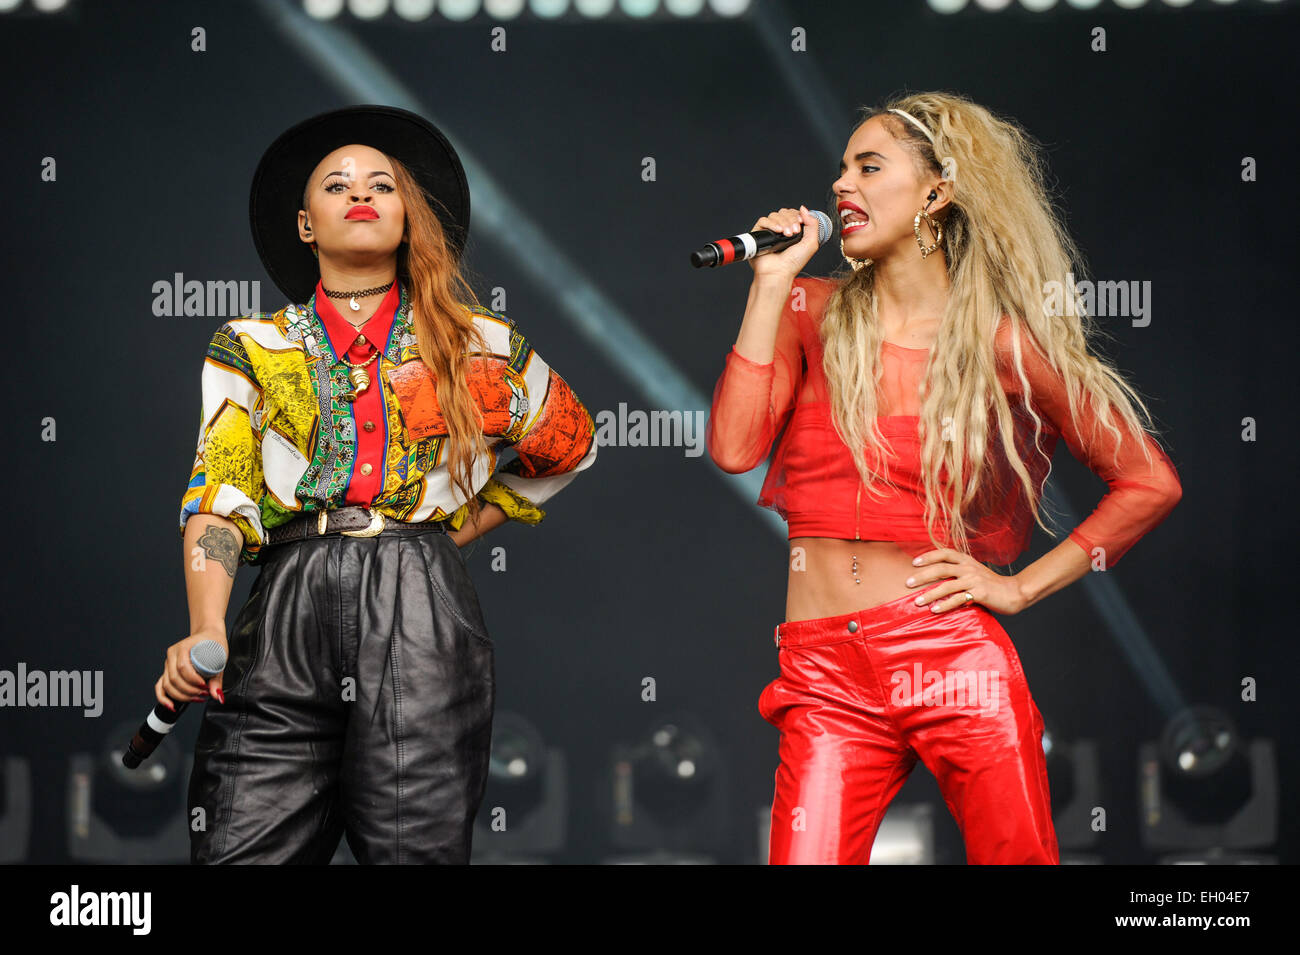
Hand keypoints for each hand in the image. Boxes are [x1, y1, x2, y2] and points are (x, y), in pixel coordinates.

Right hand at [156, 628, 227, 710]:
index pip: (183, 668)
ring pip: (167, 685)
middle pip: (174, 679)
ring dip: (182, 696)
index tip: (205, 686)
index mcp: (183, 647)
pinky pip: (161, 686)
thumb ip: (217, 679)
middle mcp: (172, 656)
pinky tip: (172, 706)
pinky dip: (164, 698)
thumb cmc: (213, 642)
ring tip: (197, 698)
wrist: (208, 635)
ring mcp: (168, 664)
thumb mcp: (220, 658)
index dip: (193, 681)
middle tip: (204, 694)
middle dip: (189, 691)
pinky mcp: (167, 671)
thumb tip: (217, 695)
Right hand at [749, 205, 821, 281]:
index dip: (797, 216)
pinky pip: (764, 220)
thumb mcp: (811, 243)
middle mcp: (781, 230)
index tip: (800, 224)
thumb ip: (812, 223)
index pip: (794, 213)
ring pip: (775, 215)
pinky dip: (772, 223)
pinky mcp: (759, 234)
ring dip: (783, 223)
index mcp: (793, 231)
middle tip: (794, 232)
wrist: (779, 272)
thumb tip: (804, 209)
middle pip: (785, 212)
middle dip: (791, 220)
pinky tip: (778, 232)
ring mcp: (770, 231)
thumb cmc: (793, 263)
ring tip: (786, 235)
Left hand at [904, 548, 1026, 615]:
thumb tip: (935, 575)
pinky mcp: (979, 593)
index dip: (928, 556)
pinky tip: (934, 610)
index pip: (944, 553)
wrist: (1014, 592)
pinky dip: (944, 604)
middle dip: (922, 576)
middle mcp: (968, 568)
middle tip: (908, 583)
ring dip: (930, 594)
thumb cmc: (990, 584)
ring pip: (947, 585)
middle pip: (941, 568)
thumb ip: (957, 571)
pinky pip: (958, 599)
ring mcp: (974, 580)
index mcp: (966, 560)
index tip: (913, 563)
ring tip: (917, 602)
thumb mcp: (973, 572)